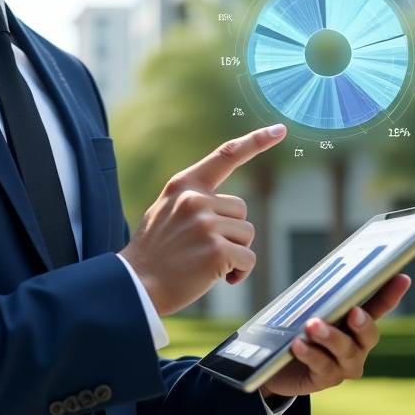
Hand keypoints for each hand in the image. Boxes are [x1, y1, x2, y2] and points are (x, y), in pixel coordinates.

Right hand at [121, 125, 286, 316]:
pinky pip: (248, 259)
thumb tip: (225, 205)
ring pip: (247, 235)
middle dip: (231, 232)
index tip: (280, 130)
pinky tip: (216, 277)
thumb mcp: (165, 210)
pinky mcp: (217, 250)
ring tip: (205, 263)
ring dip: (235, 253)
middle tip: (202, 249)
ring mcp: (206, 224)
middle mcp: (196, 199)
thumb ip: (193, 199)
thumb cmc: (154, 253)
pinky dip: (238, 272)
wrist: (135, 285)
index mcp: (184, 185)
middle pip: (241, 211)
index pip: (225, 155)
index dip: (256, 142)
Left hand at [259, 273, 411, 398]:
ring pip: (347, 352)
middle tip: (354, 312)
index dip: (390, 293)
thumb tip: (317, 279)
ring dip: (331, 337)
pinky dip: (311, 354)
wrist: (274, 366)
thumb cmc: (293, 330)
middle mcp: (356, 345)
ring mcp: (343, 365)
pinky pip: (323, 367)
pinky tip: (298, 345)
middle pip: (369, 334)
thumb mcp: (303, 310)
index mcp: (354, 322)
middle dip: (363, 323)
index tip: (402, 277)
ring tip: (312, 326)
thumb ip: (314, 298)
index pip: (377, 306)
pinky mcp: (325, 379)